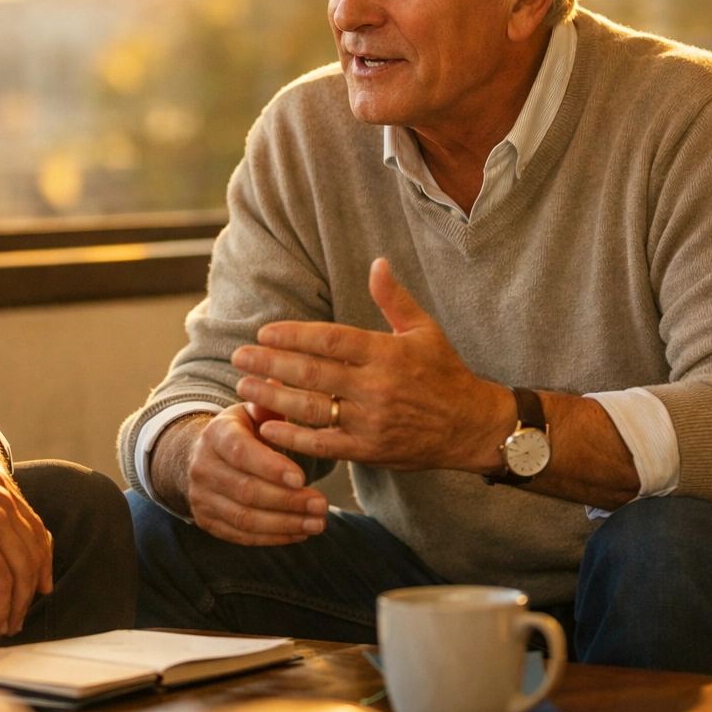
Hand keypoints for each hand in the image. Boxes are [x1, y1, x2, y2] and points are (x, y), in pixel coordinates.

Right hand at [0, 454, 53, 646]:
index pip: (34, 526)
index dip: (41, 559)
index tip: (42, 583)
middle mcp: (2, 497)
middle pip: (32, 551)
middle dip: (31, 589)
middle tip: (21, 615)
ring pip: (20, 571)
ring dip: (15, 606)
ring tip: (5, 627)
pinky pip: (0, 582)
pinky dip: (0, 608)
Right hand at [165, 403, 329, 545]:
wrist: (203, 457)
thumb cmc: (241, 432)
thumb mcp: (251, 413)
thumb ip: (269, 403)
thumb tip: (278, 377)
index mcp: (216, 434)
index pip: (240, 453)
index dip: (271, 467)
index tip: (302, 477)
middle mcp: (203, 467)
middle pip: (246, 490)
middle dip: (287, 501)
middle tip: (322, 505)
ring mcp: (202, 497)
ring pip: (244, 518)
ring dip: (284, 523)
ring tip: (318, 522)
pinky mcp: (207, 522)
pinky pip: (241, 536)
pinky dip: (273, 538)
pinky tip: (300, 533)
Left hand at [231, 258, 514, 473]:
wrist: (472, 427)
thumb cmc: (445, 374)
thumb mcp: (424, 330)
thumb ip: (394, 298)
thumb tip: (377, 262)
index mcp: (387, 352)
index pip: (330, 340)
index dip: (293, 336)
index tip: (264, 333)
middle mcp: (377, 386)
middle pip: (312, 372)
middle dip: (270, 364)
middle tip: (239, 356)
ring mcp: (372, 421)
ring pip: (312, 408)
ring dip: (273, 398)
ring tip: (244, 387)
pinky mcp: (369, 450)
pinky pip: (324, 444)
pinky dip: (293, 437)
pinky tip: (267, 427)